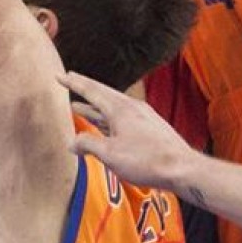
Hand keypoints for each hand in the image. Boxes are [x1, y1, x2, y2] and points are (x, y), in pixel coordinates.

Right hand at [62, 70, 197, 192]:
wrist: (181, 167)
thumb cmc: (145, 160)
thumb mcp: (111, 155)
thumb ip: (89, 144)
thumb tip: (70, 141)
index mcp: (119, 108)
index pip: (91, 91)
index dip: (74, 84)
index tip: (60, 75)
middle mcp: (130, 106)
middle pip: (103, 93)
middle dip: (85, 89)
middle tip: (70, 80)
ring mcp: (142, 115)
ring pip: (113, 106)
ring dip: (95, 106)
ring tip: (80, 108)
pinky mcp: (150, 126)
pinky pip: (122, 116)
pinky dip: (108, 117)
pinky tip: (107, 126)